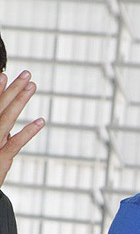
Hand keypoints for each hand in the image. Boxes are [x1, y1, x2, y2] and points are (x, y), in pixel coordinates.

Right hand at [0, 71, 44, 186]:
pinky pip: (16, 144)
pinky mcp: (2, 160)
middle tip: (27, 73)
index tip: (5, 74)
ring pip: (7, 118)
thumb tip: (10, 131)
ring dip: (20, 101)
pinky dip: (28, 132)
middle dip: (13, 88)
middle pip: (0, 106)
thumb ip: (2, 139)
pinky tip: (41, 121)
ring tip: (32, 86)